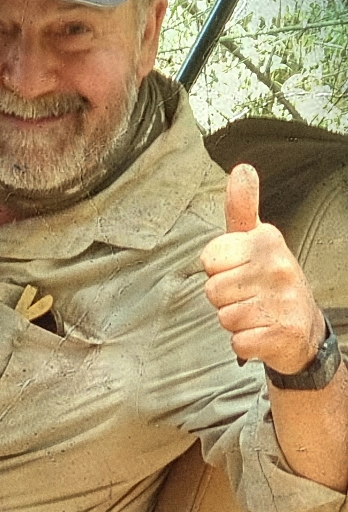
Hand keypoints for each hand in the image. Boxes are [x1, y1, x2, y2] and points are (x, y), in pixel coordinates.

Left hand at [201, 163, 324, 374]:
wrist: (301, 326)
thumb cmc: (267, 279)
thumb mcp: (255, 239)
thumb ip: (242, 207)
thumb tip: (241, 168)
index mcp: (267, 241)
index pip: (209, 258)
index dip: (217, 270)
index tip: (238, 270)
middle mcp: (279, 267)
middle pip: (212, 290)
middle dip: (224, 298)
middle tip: (248, 295)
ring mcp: (283, 301)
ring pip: (223, 316)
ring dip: (234, 320)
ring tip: (256, 312)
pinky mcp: (282, 333)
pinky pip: (237, 342)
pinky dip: (244, 343)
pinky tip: (262, 332)